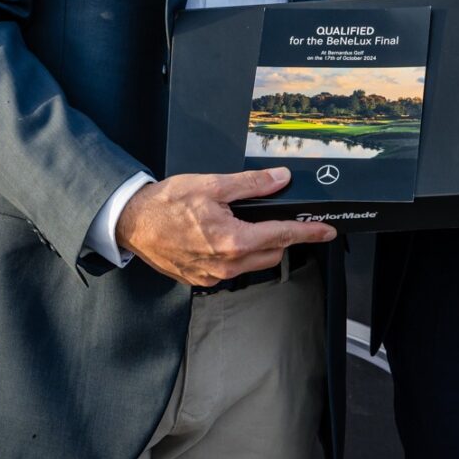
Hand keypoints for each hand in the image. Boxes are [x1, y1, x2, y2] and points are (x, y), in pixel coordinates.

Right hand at [114, 167, 335, 286]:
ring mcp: (213, 276)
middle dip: (282, 237)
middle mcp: (226, 265)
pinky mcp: (201, 279)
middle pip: (272, 253)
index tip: (326, 231)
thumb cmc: (165, 204)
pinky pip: (231, 270)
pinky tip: (224, 238)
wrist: (131, 223)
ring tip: (247, 224)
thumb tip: (279, 179)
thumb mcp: (211, 185)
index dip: (309, 232)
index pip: (283, 236)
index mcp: (233, 240)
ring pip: (253, 263)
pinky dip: (237, 255)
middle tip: (280, 218)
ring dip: (259, 246)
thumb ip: (251, 185)